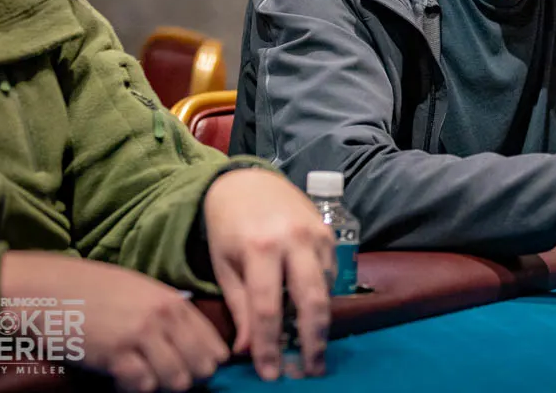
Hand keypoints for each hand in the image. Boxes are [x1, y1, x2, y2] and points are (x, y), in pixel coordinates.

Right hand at [0, 252, 229, 391]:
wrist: (47, 290)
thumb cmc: (91, 288)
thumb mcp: (139, 290)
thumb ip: (167, 311)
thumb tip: (191, 340)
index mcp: (173, 301)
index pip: (213, 343)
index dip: (206, 361)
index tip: (193, 367)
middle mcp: (163, 318)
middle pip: (201, 366)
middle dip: (188, 377)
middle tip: (167, 377)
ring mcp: (141, 336)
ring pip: (176, 380)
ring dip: (162, 385)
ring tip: (143, 376)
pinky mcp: (116, 355)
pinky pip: (143, 385)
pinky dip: (135, 388)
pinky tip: (121, 379)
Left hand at [203, 167, 334, 379]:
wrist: (246, 182)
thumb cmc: (228, 226)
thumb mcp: (224, 266)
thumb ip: (239, 308)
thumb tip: (248, 350)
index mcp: (260, 247)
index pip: (267, 308)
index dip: (269, 345)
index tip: (271, 373)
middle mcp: (293, 240)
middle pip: (311, 300)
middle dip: (312, 341)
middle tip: (310, 370)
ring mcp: (316, 234)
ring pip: (326, 288)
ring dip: (320, 322)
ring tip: (312, 349)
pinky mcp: (329, 232)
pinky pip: (331, 273)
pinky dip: (322, 296)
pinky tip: (312, 313)